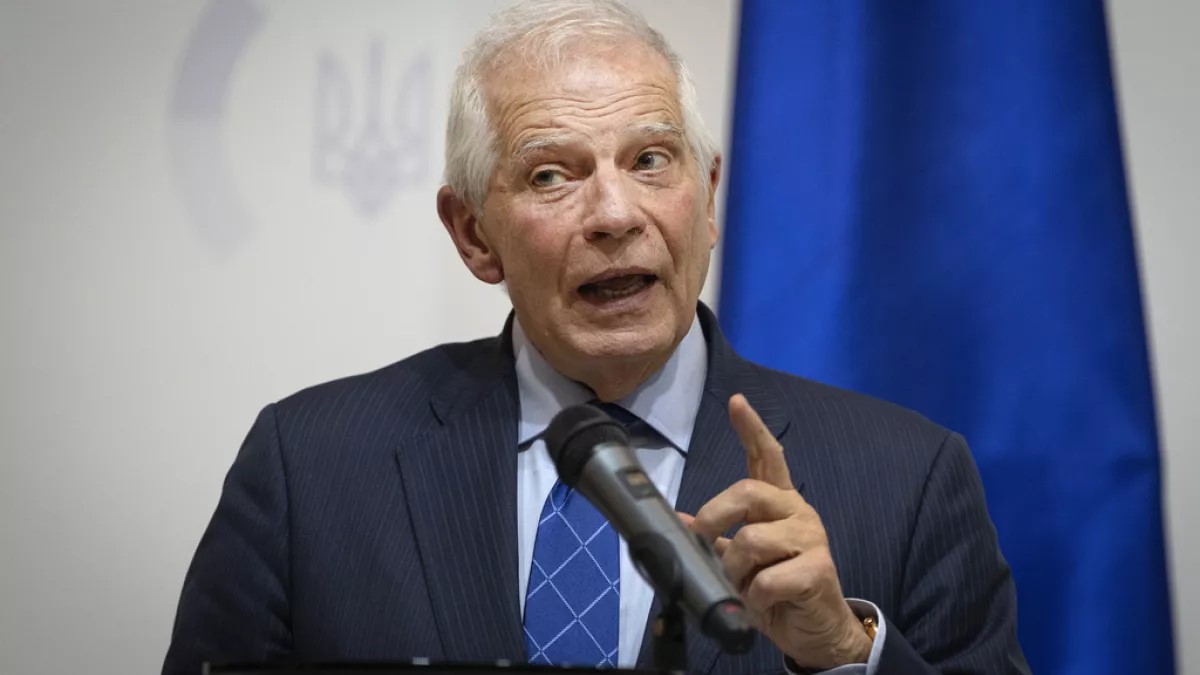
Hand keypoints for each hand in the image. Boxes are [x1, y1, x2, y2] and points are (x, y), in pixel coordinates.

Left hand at [681, 394, 872, 669]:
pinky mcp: (820, 569)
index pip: (768, 457)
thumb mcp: (742, 565)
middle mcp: (797, 512)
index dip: (751, 429)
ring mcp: (812, 538)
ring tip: (743, 588)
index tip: (736, 403)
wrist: (818, 632)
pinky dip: (754, 597)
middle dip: (714, 516)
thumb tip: (680, 521)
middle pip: (747, 491)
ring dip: (735, 571)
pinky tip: (763, 604)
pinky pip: (767, 579)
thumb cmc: (779, 593)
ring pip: (752, 540)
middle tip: (704, 541)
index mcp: (779, 505)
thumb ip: (717, 539)